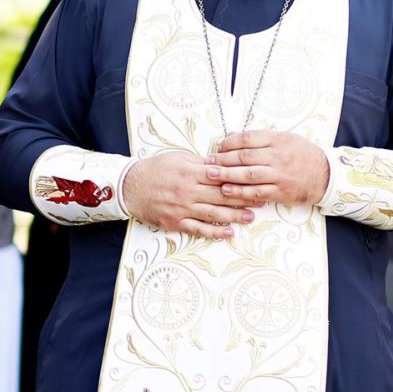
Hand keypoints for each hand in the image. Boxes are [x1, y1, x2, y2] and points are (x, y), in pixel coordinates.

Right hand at [123, 150, 253, 239]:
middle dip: (244, 198)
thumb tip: (220, 164)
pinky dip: (215, 232)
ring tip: (251, 217)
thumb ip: (200, 163)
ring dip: (234, 217)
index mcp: (190, 173)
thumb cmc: (155, 169)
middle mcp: (188, 191)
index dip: (240, 179)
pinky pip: (199, 229)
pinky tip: (229, 233)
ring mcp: (183, 208)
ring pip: (214, 214)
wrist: (131, 187)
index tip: (255, 180)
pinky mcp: (177, 222)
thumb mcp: (178, 158)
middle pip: (222, 196)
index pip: (221, 176)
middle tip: (261, 200)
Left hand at [205, 130, 329, 207]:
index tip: (219, 146)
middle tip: (209, 162)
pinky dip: (240, 192)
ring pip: (248, 175)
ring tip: (212, 175)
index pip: (248, 139)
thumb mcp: (285, 139)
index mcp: (278, 140)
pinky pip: (256, 192)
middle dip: (223, 159)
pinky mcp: (280, 192)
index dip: (230, 143)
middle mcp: (278, 157)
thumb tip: (235, 137)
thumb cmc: (302, 155)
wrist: (324, 175)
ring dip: (227, 175)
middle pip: (244, 157)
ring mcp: (279, 175)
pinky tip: (227, 191)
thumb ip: (262, 139)